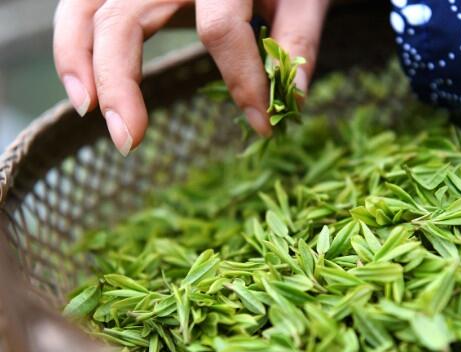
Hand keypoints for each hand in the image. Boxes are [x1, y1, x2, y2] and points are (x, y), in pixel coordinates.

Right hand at [53, 0, 329, 156]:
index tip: (262, 123)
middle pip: (125, 19)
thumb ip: (298, 40)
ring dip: (79, 62)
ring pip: (88, 9)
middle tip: (130, 141)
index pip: (220, 28)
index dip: (241, 80)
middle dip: (121, 84)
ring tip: (90, 113)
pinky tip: (84, 87)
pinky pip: (84, 5)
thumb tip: (289, 102)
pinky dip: (75, 44)